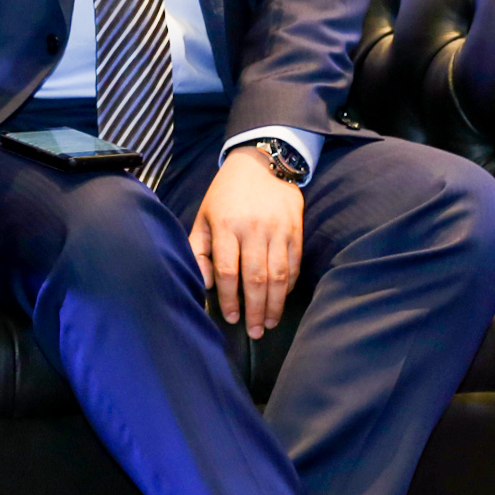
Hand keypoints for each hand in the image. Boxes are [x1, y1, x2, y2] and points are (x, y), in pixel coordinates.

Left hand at [188, 146, 303, 338]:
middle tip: (254, 332)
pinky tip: (282, 298)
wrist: (259, 162)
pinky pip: (294, 263)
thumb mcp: (204, 217)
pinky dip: (290, 285)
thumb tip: (205, 283)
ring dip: (275, 304)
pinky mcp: (295, 228)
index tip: (231, 318)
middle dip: (255, 310)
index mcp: (226, 226)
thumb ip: (199, 250)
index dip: (229, 298)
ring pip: (278, 274)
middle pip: (255, 278)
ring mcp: (277, 229)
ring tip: (269, 323)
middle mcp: (252, 228)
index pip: (227, 271)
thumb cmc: (225, 195)